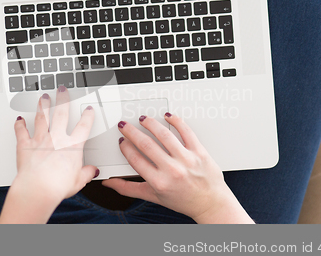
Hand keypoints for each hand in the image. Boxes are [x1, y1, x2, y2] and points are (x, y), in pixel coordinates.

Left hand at [0, 86, 97, 223]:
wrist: (37, 189)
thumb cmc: (57, 186)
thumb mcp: (78, 181)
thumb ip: (86, 173)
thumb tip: (92, 171)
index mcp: (73, 146)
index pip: (83, 126)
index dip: (87, 116)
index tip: (88, 110)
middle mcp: (57, 139)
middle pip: (61, 114)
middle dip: (62, 100)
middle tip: (62, 90)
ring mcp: (40, 140)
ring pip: (42, 117)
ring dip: (43, 106)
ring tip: (44, 97)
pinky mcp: (25, 145)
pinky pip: (21, 132)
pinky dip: (19, 125)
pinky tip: (19, 119)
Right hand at [101, 113, 252, 223]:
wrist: (210, 204)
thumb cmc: (183, 200)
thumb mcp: (153, 196)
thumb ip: (129, 189)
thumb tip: (110, 184)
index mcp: (159, 182)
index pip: (136, 160)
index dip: (126, 148)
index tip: (123, 141)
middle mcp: (172, 170)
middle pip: (146, 144)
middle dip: (132, 132)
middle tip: (125, 125)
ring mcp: (187, 160)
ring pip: (164, 135)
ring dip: (151, 124)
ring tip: (143, 119)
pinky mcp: (199, 152)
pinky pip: (186, 132)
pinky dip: (176, 121)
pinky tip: (168, 116)